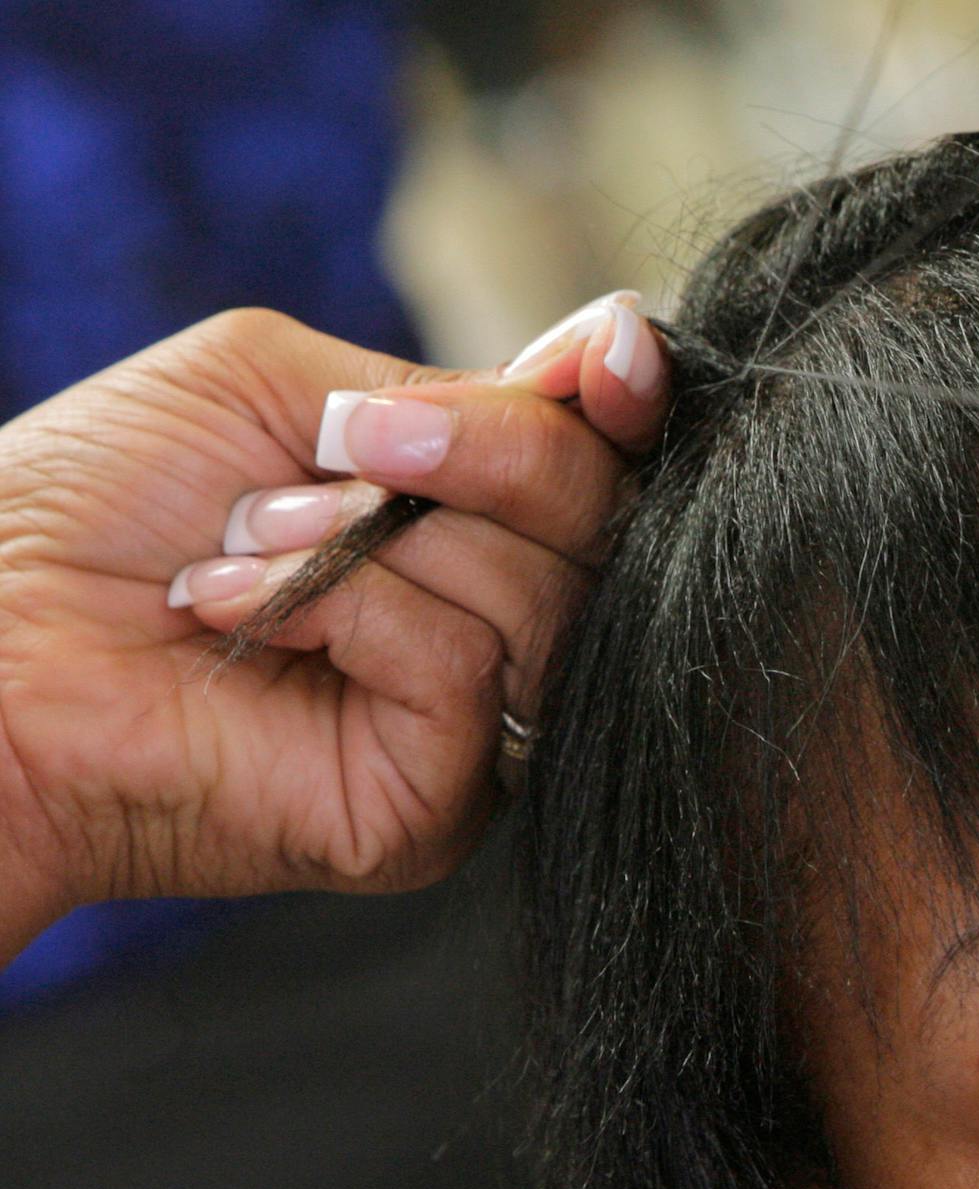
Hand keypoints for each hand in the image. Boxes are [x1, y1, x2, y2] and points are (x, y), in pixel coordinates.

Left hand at [0, 293, 668, 948]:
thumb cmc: (100, 508)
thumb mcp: (285, 389)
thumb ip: (451, 380)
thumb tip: (619, 342)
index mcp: (477, 525)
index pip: (608, 462)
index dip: (624, 403)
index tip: (606, 358)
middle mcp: (499, 626)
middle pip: (605, 522)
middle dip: (489, 454)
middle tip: (351, 441)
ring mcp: (480, 724)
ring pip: (546, 594)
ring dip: (374, 539)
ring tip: (246, 544)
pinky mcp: (441, 802)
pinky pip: (467, 669)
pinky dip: (349, 613)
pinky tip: (244, 616)